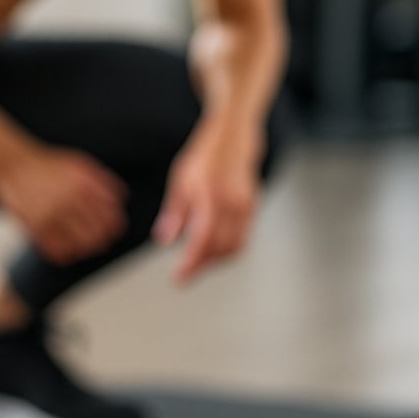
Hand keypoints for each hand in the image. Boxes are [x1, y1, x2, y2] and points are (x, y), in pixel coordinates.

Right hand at [0, 145, 127, 265]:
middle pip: (97, 234)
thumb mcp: (78, 164)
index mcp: (85, 186)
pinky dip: (64, 254)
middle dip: (100, 241)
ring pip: (79, 245)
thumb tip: (120, 198)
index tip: (111, 231)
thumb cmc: (45, 164)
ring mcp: (52, 214)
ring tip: (81, 249)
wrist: (12, 163)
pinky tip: (65, 252)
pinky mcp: (35, 226)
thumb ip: (100, 180)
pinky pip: (57, 250)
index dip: (114, 228)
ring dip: (83, 250)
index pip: (111, 217)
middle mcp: (70, 200)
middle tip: (98, 243)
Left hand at [153, 125, 261, 284]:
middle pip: (220, 248)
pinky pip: (243, 237)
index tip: (179, 277)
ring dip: (216, 260)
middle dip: (202, 265)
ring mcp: (246, 207)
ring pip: (235, 246)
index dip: (192, 262)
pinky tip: (212, 251)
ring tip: (197, 264)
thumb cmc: (203, 160)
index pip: (203, 240)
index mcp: (211, 198)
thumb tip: (164, 241)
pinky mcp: (253, 208)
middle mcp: (232, 205)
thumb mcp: (181, 182)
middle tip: (184, 274)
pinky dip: (228, 249)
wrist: (233, 140)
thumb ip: (175, 213)